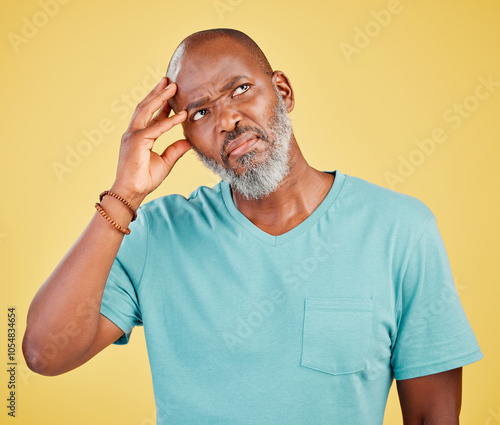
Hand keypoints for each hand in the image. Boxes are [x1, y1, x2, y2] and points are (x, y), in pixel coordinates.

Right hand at [111, 77, 190, 207]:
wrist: (131, 193)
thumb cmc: (144, 179)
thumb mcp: (165, 162)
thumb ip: (175, 150)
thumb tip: (189, 142)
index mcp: (139, 136)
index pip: (151, 116)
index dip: (162, 105)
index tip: (172, 94)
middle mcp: (133, 133)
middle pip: (146, 107)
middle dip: (158, 92)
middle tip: (169, 80)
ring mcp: (132, 136)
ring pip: (146, 110)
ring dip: (160, 97)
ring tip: (172, 86)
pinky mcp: (136, 142)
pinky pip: (155, 128)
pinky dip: (168, 121)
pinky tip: (181, 115)